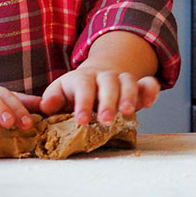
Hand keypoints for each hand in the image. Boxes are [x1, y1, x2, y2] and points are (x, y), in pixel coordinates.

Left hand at [41, 64, 160, 124]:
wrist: (96, 77)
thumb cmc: (74, 92)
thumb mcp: (59, 93)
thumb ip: (51, 99)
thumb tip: (45, 105)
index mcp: (82, 78)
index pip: (83, 85)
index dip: (83, 102)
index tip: (81, 120)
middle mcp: (103, 76)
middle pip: (108, 82)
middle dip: (108, 101)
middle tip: (106, 120)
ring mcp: (121, 79)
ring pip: (128, 81)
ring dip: (129, 96)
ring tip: (127, 112)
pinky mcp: (138, 86)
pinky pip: (148, 83)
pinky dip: (151, 91)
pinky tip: (148, 104)